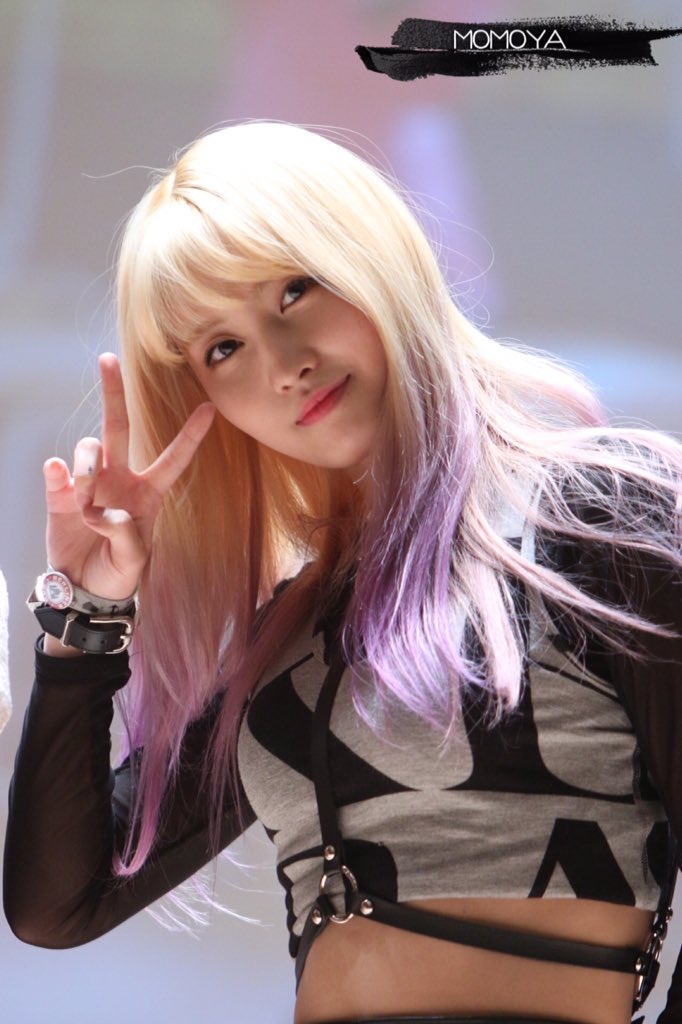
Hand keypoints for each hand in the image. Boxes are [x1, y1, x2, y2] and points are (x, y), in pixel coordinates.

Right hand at [44, 352, 214, 604]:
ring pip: (89, 449)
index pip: (173, 460)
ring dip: (88, 469)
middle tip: (108, 359)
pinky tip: (61, 477)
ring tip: (86, 508)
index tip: (210, 408)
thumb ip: (127, 537)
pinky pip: (58, 471)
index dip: (191, 436)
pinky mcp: (61, 494)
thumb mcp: (134, 562)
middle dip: (114, 392)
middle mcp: (119, 479)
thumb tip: (103, 511)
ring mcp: (89, 483)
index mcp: (148, 494)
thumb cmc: (118, 573)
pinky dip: (61, 473)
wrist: (83, 589)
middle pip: (118, 426)